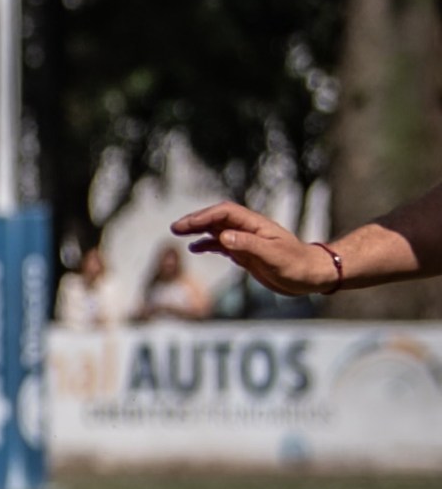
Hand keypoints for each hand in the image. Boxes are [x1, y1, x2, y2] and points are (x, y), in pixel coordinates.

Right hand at [170, 202, 333, 295]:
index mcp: (255, 225)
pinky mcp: (246, 254)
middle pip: (217, 218)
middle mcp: (248, 230)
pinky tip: (195, 248)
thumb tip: (222, 237)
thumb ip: (247, 245)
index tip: (187, 225)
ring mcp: (246, 241)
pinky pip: (221, 245)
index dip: (204, 216)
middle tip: (175, 228)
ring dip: (198, 230)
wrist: (312, 275)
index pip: (225, 212)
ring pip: (217, 230)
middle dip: (196, 221)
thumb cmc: (297, 264)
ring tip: (179, 234)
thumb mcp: (273, 255)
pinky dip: (207, 244)